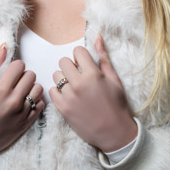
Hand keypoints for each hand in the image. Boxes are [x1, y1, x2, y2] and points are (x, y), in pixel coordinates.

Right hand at [0, 44, 44, 165]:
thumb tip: (4, 46)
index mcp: (0, 90)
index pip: (20, 66)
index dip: (14, 67)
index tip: (8, 73)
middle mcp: (14, 101)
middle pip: (31, 76)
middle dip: (22, 76)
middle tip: (13, 83)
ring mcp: (22, 114)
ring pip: (38, 89)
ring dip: (30, 88)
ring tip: (19, 92)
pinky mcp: (27, 124)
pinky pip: (41, 105)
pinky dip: (35, 101)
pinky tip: (23, 103)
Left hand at [49, 33, 137, 152]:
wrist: (114, 132)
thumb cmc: (117, 105)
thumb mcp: (115, 80)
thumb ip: (104, 58)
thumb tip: (97, 37)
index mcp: (93, 75)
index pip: (77, 52)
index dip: (81, 57)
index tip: (85, 64)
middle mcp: (79, 84)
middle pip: (63, 62)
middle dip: (71, 66)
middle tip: (78, 75)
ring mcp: (69, 97)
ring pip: (56, 76)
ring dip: (63, 78)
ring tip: (73, 87)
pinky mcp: (63, 109)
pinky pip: (52, 91)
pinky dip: (58, 92)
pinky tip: (68, 96)